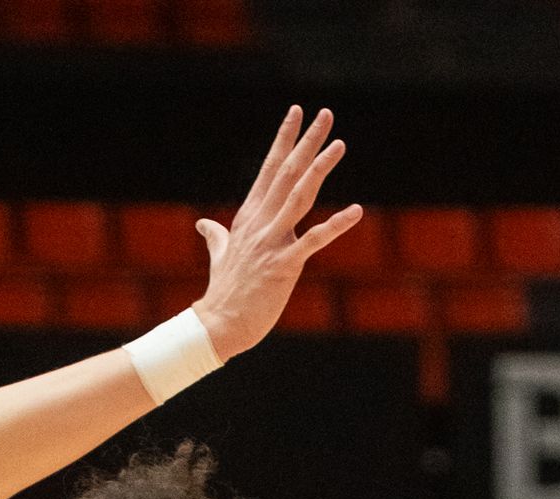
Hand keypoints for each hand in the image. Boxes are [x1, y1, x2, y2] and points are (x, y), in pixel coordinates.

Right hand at [193, 105, 361, 359]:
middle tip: (326, 114)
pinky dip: (336, 225)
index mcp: (249, 217)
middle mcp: (260, 223)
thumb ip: (215, 236)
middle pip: (287, 173)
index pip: (269, 169)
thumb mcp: (219, 256)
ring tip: (339, 144)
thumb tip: (203, 224)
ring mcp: (272, 243)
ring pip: (299, 196)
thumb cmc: (223, 292)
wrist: (218, 324)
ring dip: (320, 169)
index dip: (284, 139)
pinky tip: (356, 211)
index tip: (296, 113)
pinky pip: (314, 241)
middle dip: (307, 141)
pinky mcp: (284, 266)